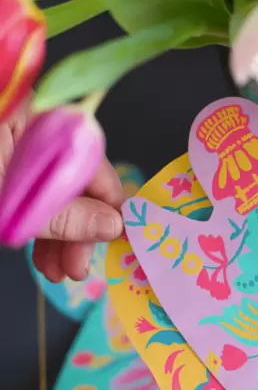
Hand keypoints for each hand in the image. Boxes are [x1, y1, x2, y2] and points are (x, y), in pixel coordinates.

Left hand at [0, 99, 123, 281]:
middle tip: (77, 268)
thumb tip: (115, 225)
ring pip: (53, 189)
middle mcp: (33, 125)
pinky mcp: (6, 162)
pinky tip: (41, 254)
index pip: (93, 161)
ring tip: (56, 271)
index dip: (107, 205)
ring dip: (57, 232)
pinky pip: (32, 190)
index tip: (115, 241)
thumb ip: (63, 216)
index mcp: (40, 118)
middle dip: (78, 227)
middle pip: (74, 178)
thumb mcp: (9, 204)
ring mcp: (17, 144)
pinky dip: (36, 221)